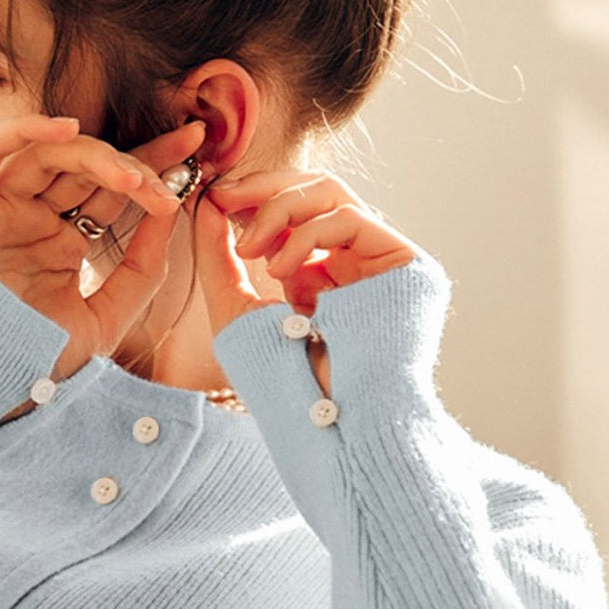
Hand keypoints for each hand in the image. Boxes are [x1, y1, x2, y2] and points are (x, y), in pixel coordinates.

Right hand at [0, 114, 207, 386]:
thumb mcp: (103, 319)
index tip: (196, 153)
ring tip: (134, 179)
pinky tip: (69, 132)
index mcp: (61, 246)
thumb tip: (171, 213)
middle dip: (137, 157)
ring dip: (97, 157)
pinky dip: (24, 131)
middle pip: (87, 170)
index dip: (152, 169)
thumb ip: (140, 271)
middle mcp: (31, 222)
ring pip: (48, 156)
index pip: (111, 194)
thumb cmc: (32, 365)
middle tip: (183, 151)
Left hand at [193, 168, 417, 396]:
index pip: (293, 211)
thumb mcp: (235, 308)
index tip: (214, 198)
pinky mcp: (403, 261)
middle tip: (224, 198)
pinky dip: (306, 235)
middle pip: (313, 191)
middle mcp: (351, 260)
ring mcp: (378, 259)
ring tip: (248, 249)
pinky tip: (279, 270)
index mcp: (320, 271)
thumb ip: (219, 257)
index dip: (253, 197)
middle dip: (262, 189)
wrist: (326, 420)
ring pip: (330, 194)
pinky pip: (351, 218)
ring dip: (278, 209)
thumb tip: (206, 202)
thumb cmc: (282, 380)